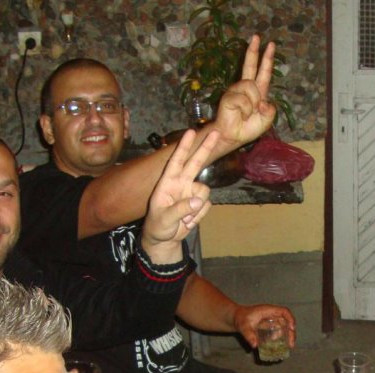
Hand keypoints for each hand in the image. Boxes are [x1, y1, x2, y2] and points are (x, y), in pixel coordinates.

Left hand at [141, 129, 220, 261]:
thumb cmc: (158, 226)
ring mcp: (191, 193)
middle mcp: (181, 184)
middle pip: (195, 163)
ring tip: (184, 220)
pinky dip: (199, 216)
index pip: (177, 161)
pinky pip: (206, 205)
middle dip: (205, 148)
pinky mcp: (198, 204)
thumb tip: (197, 200)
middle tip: (216, 132)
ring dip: (197, 207)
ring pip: (204, 191)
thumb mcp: (164, 219)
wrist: (164, 239)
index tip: (191, 132)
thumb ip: (180, 209)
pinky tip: (188, 222)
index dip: (184, 146)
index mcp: (168, 182)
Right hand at [212, 35, 277, 152]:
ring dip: (253, 103)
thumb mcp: (266, 120)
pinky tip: (241, 115)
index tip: (270, 44)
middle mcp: (246, 87)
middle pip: (250, 65)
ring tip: (247, 114)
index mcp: (257, 91)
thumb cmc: (248, 128)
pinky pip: (243, 99)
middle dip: (253, 51)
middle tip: (256, 36)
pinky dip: (245, 110)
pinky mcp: (229, 97)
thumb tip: (263, 102)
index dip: (267, 59)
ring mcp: (236, 90)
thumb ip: (270, 110)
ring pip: (251, 87)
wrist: (234, 137)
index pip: (263, 72)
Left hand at [233, 304, 295, 347]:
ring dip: (289, 336)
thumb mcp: (243, 326)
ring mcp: (272, 321)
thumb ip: (249, 335)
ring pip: (285, 327)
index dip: (290, 319)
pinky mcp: (270, 326)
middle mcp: (273, 315)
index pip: (284, 311)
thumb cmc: (240, 319)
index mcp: (269, 310)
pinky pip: (279, 331)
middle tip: (291, 344)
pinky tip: (281, 345)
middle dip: (291, 332)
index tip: (292, 328)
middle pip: (287, 321)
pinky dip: (282, 338)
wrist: (236, 319)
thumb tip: (255, 346)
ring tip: (289, 346)